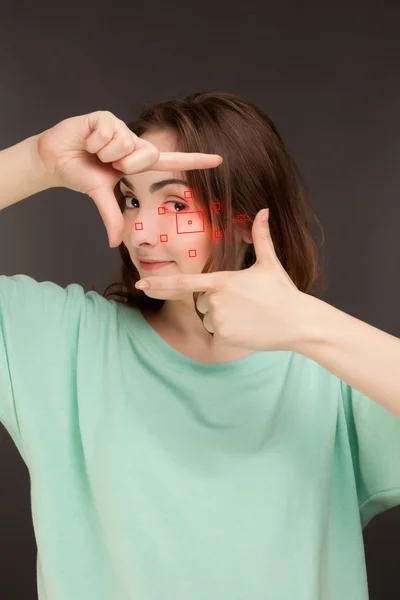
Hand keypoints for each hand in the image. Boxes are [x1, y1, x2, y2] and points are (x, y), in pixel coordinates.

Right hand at [35, 111, 222, 246]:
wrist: (55, 159)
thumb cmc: (81, 173)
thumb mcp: (99, 196)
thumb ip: (111, 217)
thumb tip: (114, 243)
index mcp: (138, 161)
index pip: (172, 162)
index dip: (195, 161)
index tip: (219, 160)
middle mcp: (134, 143)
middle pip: (146, 155)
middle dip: (123, 164)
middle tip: (106, 163)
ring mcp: (122, 128)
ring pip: (125, 144)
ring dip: (104, 152)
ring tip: (94, 151)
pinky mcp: (106, 117)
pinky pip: (109, 132)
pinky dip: (94, 141)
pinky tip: (87, 139)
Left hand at [135, 208, 307, 351]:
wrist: (297, 322)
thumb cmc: (282, 292)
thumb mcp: (269, 263)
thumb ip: (261, 237)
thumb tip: (264, 210)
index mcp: (221, 280)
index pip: (184, 282)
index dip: (159, 282)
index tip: (139, 283)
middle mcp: (215, 301)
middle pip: (201, 303)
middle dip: (216, 304)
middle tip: (244, 305)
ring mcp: (218, 320)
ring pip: (208, 320)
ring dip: (222, 320)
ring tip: (247, 317)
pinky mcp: (224, 338)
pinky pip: (216, 336)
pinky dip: (228, 335)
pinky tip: (247, 330)